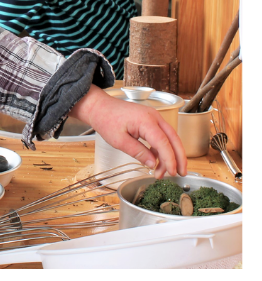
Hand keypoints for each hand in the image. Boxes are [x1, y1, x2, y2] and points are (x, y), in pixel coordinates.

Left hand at [69, 85, 186, 177]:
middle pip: (174, 139)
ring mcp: (154, 118)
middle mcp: (155, 117)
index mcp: (146, 121)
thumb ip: (137, 152)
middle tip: (180, 174)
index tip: (172, 172)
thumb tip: (152, 164)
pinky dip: (162, 149)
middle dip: (179, 158)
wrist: (99, 106)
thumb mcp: (118, 140)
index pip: (163, 142)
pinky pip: (162, 136)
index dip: (170, 159)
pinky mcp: (151, 121)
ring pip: (170, 138)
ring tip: (163, 172)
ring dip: (170, 155)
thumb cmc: (106, 120)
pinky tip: (156, 161)